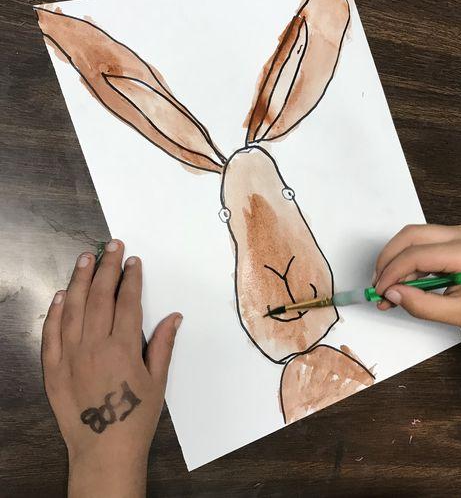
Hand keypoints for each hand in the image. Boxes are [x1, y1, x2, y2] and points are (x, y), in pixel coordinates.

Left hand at [41, 239, 181, 497]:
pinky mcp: (53, 368)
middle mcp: (94, 345)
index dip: (131, 278)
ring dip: (80, 280)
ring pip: (74, 308)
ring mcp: (70, 355)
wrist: (103, 450)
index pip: (127, 301)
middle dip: (107, 268)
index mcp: (123, 347)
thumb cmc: (136, 416)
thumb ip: (163, 344)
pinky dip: (56, 311)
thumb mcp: (157, 380)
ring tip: (86, 258)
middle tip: (112, 246)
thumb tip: (175, 316)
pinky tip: (62, 294)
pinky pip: (51, 333)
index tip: (134, 260)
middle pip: (100, 297)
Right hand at [372, 224, 460, 339]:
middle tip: (378, 285)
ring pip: (413, 237)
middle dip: (388, 260)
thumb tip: (392, 293)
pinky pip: (422, 242)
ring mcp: (459, 233)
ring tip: (389, 287)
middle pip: (410, 236)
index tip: (379, 291)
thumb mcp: (455, 314)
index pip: (416, 255)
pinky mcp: (454, 238)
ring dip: (395, 260)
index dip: (392, 273)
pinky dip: (408, 260)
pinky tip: (403, 281)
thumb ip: (420, 304)